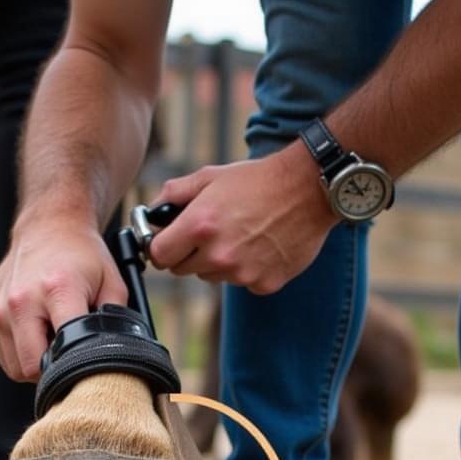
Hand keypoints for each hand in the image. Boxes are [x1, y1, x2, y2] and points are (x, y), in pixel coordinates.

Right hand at [0, 215, 126, 381]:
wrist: (49, 226)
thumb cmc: (84, 256)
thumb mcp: (113, 284)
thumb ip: (116, 322)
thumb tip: (116, 358)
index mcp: (57, 291)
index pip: (57, 356)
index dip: (72, 372)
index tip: (85, 368)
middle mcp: (21, 301)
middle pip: (30, 369)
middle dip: (52, 373)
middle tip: (71, 356)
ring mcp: (0, 310)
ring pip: (15, 368)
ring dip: (36, 364)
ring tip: (54, 341)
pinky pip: (6, 356)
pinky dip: (22, 355)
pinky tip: (39, 335)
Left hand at [148, 143, 337, 294]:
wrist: (308, 190)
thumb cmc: (258, 180)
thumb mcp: (212, 176)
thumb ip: (175, 193)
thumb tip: (152, 210)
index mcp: (199, 225)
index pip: (159, 256)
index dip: (161, 248)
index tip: (167, 243)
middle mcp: (218, 254)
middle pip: (183, 270)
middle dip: (189, 253)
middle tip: (210, 232)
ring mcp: (242, 273)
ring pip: (213, 276)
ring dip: (219, 261)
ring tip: (241, 234)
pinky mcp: (263, 284)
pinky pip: (242, 282)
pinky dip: (247, 269)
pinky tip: (261, 246)